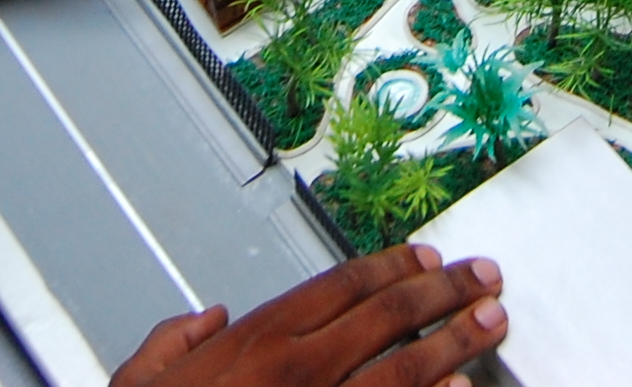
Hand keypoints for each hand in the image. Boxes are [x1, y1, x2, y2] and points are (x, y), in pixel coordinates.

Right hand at [111, 246, 506, 386]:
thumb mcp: (139, 382)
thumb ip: (171, 340)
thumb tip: (203, 319)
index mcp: (255, 341)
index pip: (342, 285)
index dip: (392, 265)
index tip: (426, 258)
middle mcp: (298, 369)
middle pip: (388, 314)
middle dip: (445, 291)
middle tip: (483, 278)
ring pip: (406, 368)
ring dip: (456, 341)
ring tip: (492, 323)